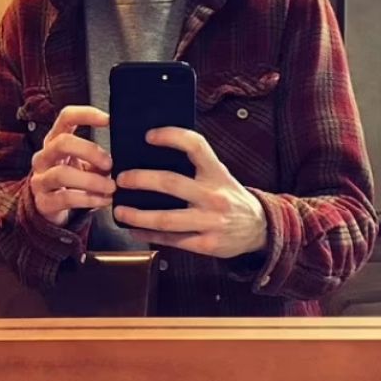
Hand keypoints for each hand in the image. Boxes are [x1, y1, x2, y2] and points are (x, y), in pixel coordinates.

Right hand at [28, 106, 114, 226]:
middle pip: (62, 143)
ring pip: (62, 174)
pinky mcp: (43, 202)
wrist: (52, 207)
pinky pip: (66, 198)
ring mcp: (40, 180)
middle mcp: (44, 157)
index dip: (86, 114)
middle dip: (89, 151)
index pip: (66, 117)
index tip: (109, 120)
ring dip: (91, 180)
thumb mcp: (86, 164)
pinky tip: (104, 200)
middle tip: (110, 164)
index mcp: (55, 140)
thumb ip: (100, 157)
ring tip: (111, 187)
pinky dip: (89, 199)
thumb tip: (125, 155)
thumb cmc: (73, 179)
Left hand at [112, 127, 268, 258]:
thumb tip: (155, 156)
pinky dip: (149, 235)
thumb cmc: (230, 197)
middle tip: (121, 178)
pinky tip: (134, 230)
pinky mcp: (207, 245)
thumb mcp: (220, 176)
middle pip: (172, 183)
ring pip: (167, 219)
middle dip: (141, 180)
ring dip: (138, 215)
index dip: (172, 137)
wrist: (260, 228)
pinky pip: (172, 240)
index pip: (196, 146)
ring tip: (120, 210)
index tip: (149, 136)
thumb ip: (196, 167)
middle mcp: (214, 195)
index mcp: (217, 173)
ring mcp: (210, 222)